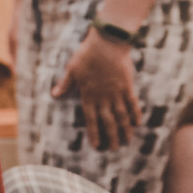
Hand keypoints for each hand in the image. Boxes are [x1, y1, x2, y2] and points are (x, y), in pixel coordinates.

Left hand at [52, 28, 139, 149]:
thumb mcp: (72, 69)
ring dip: (125, 129)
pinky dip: (136, 113)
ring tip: (127, 141)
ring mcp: (117, 92)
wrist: (107, 42)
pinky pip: (133, 103)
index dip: (94, 133)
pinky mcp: (127, 85)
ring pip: (122, 115)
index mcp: (89, 95)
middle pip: (108, 121)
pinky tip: (138, 123)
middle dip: (111, 136)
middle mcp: (103, 97)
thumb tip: (54, 95)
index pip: (91, 119)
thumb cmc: (87, 54)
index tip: (97, 146)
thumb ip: (65, 84)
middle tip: (114, 149)